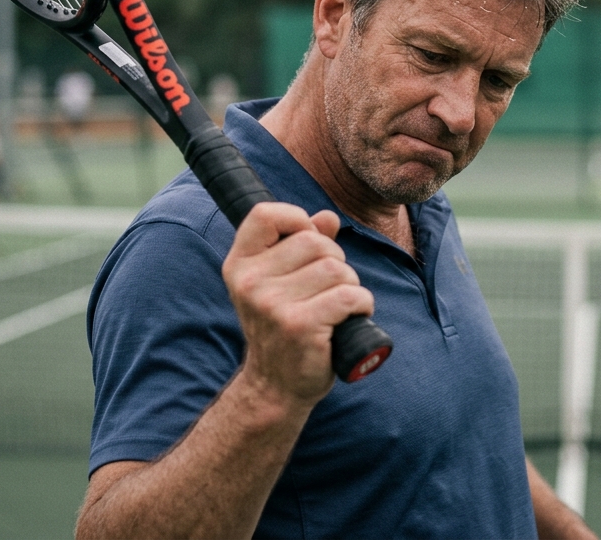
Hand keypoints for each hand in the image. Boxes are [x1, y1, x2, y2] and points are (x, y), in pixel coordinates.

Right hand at [222, 203, 372, 405]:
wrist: (276, 387)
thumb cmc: (283, 329)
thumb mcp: (281, 283)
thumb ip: (301, 245)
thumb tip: (328, 218)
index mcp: (239, 265)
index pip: (265, 214)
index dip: (297, 220)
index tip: (307, 242)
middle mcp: (250, 282)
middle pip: (314, 241)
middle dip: (335, 261)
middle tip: (327, 289)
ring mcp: (272, 305)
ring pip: (336, 268)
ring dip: (350, 285)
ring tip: (338, 306)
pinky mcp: (300, 325)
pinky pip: (349, 294)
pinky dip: (362, 304)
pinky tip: (351, 317)